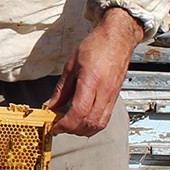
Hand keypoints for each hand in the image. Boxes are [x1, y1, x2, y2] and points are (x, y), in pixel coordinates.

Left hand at [48, 7, 142, 136]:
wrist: (118, 39)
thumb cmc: (97, 46)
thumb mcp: (71, 65)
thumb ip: (61, 89)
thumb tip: (52, 105)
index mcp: (91, 81)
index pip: (78, 112)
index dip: (65, 124)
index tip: (54, 125)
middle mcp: (104, 91)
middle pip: (89, 123)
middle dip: (72, 130)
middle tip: (60, 126)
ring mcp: (112, 96)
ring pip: (99, 125)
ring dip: (83, 130)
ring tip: (70, 125)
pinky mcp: (115, 97)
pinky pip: (105, 119)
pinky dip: (93, 125)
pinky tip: (83, 120)